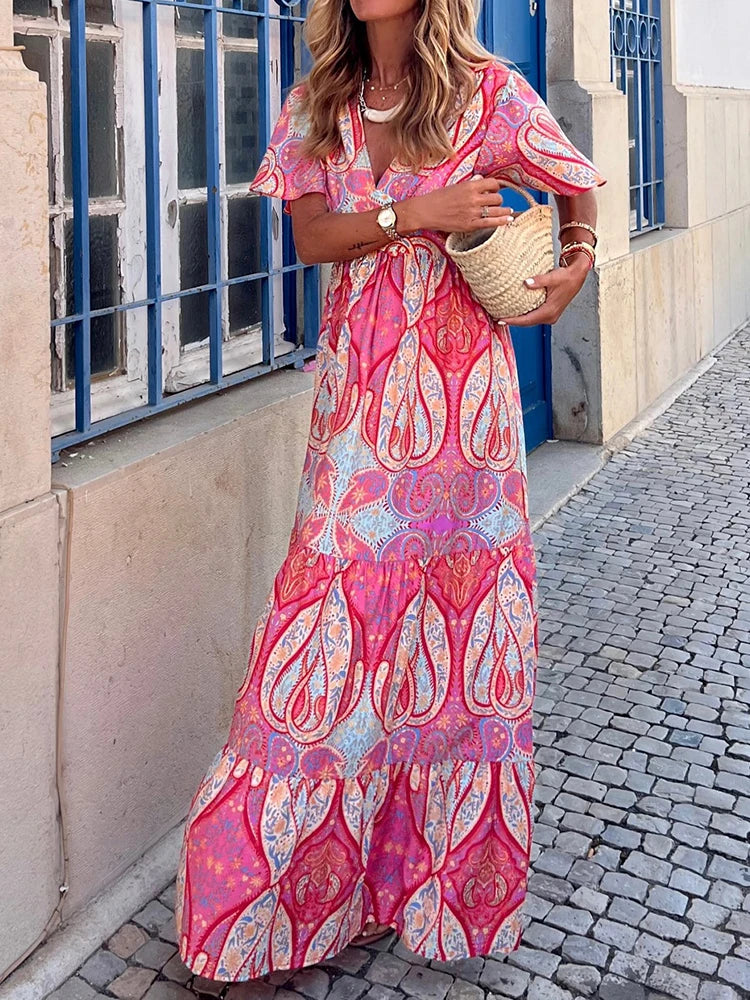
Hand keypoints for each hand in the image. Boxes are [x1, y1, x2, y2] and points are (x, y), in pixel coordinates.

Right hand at [400, 176, 514, 233]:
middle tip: (496, 203)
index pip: (492, 183)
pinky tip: (508, 220)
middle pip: (497, 198)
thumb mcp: (455, 186)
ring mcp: (473, 212)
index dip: (496, 187)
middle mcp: (473, 198)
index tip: (495, 190)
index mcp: (470, 186)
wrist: (425, 211)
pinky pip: (491, 223)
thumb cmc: (437, 198)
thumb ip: (470, 184)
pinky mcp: (470, 225)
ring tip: (509, 212)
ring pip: (497, 210)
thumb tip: (481, 180)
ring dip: (504, 211)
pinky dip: (502, 221)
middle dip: (499, 200)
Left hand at [502, 255, 590, 326]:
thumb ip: (539, 281)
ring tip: (504, 317)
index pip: (527, 320)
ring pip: (530, 321)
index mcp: (550, 311)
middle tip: (497, 319)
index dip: (513, 321)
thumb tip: (526, 283)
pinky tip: (516, 312)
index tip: (501, 320)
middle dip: (513, 322)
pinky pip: (534, 317)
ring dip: (518, 320)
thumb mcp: (552, 277)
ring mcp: (550, 315)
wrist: (577, 275)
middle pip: (527, 323)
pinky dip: (525, 316)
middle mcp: (550, 316)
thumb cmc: (567, 276)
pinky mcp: (550, 312)